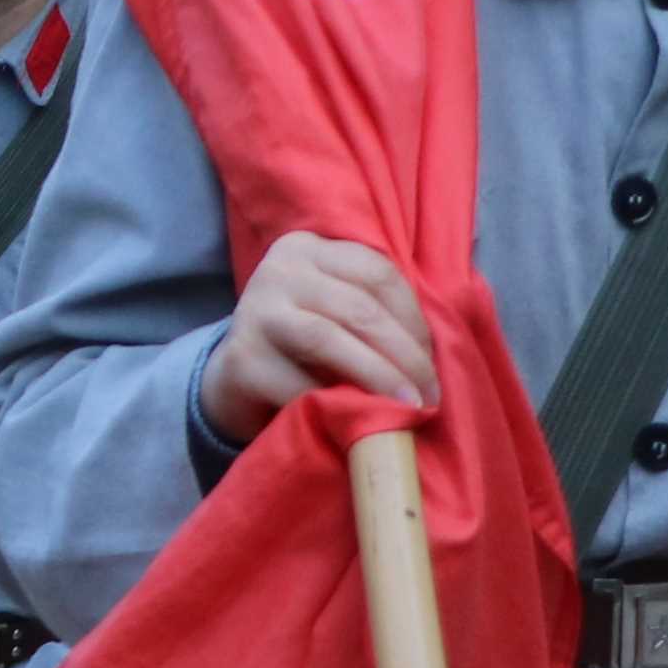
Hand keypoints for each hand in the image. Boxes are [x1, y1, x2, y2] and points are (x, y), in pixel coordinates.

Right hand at [202, 232, 432, 445]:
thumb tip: (428, 356)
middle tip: (427, 394)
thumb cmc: (302, 346)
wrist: (235, 379)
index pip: (377, 273)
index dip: (414, 319)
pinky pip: (300, 383)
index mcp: (309, 248)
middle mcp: (280, 270)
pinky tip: (358, 419)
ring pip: (329, 339)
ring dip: (378, 376)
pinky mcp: (242, 358)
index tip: (431, 361)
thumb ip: (374, 314)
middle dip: (403, 355)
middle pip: (359, 308)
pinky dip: (337, 404)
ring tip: (406, 407)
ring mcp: (256, 311)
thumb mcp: (335, 311)